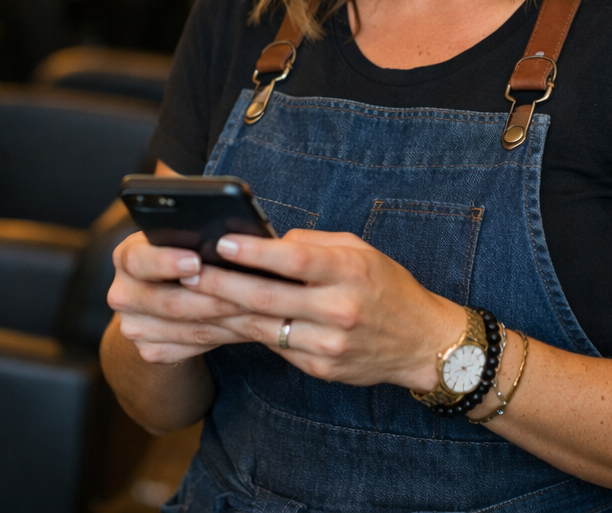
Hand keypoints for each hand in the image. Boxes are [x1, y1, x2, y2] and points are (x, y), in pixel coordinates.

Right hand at [107, 231, 254, 362]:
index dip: (167, 262)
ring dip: (227, 321)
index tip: (196, 261)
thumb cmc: (181, 254)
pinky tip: (246, 327)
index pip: (139, 260)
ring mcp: (133, 326)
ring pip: (187, 329)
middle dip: (214, 298)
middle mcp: (123, 293)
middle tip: (250, 293)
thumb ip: (194, 237)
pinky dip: (224, 337)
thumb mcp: (179, 239)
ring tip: (259, 311)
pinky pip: (193, 347)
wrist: (161, 296)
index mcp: (127, 257)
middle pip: (169, 302)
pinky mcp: (149, 351)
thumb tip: (232, 236)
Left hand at [184, 229, 460, 389]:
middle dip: (222, 284)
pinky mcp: (321, 368)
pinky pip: (276, 346)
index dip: (255, 252)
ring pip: (264, 327)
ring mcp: (329, 343)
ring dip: (224, 312)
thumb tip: (267, 242)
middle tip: (187, 272)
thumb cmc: (387, 287)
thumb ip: (314, 245)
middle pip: (268, 297)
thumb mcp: (360, 251)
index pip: (295, 260)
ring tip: (192, 297)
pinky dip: (247, 333)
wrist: (424, 344)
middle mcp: (339, 309)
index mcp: (350, 272)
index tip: (221, 242)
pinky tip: (222, 322)